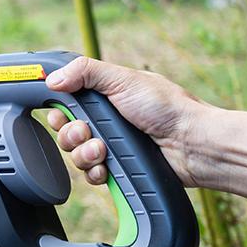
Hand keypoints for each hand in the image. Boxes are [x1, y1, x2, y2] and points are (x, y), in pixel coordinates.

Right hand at [42, 55, 207, 186]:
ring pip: (75, 154)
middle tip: (87, 131)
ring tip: (103, 150)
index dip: (58, 109)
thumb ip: (85, 71)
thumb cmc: (168, 108)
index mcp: (104, 97)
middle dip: (70, 133)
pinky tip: (107, 167)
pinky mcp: (119, 168)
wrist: (194, 145)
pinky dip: (95, 172)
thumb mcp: (124, 79)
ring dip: (83, 153)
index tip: (60, 112)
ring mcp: (112, 145)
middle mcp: (105, 121)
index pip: (66, 103)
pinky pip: (91, 174)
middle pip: (66, 130)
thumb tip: (52, 78)